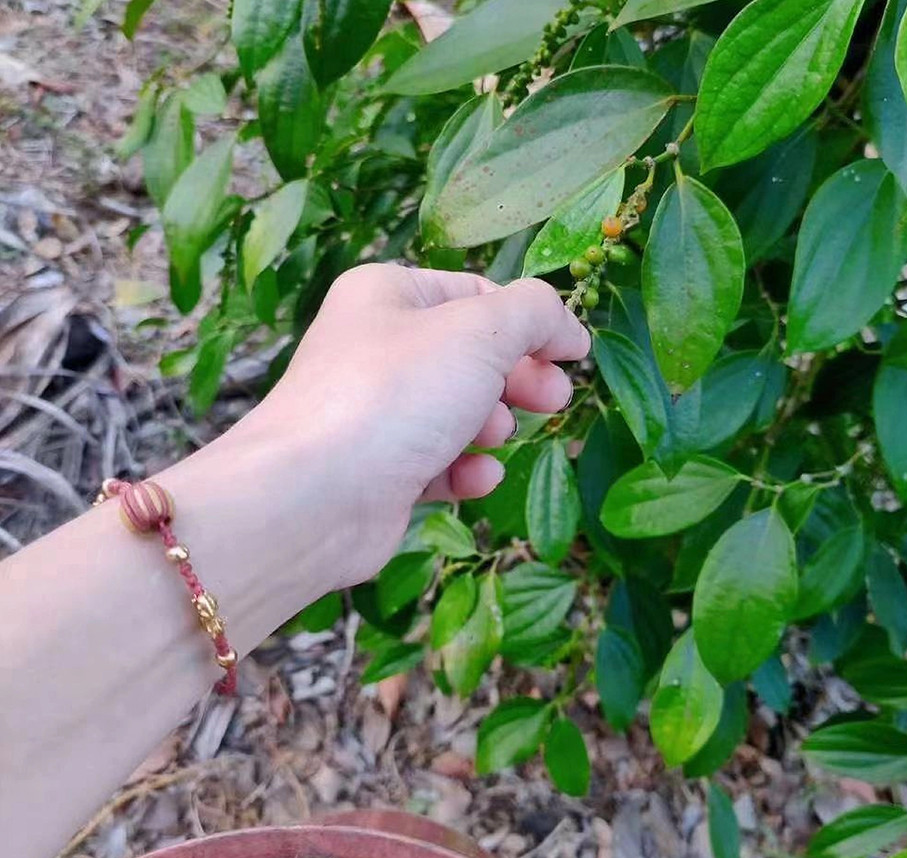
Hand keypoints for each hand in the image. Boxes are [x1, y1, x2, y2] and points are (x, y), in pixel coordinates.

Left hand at [237, 264, 589, 588]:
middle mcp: (375, 348)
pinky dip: (464, 468)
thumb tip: (568, 329)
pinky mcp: (379, 472)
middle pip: (470, 356)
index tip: (573, 355)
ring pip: (456, 411)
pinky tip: (477, 476)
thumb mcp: (480, 333)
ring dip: (490, 424)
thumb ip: (534, 315)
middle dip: (517, 377)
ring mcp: (375, 414)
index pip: (476, 294)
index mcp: (386, 296)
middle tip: (552, 399)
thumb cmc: (396, 394)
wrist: (316, 496)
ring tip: (496, 434)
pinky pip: (437, 462)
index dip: (530, 323)